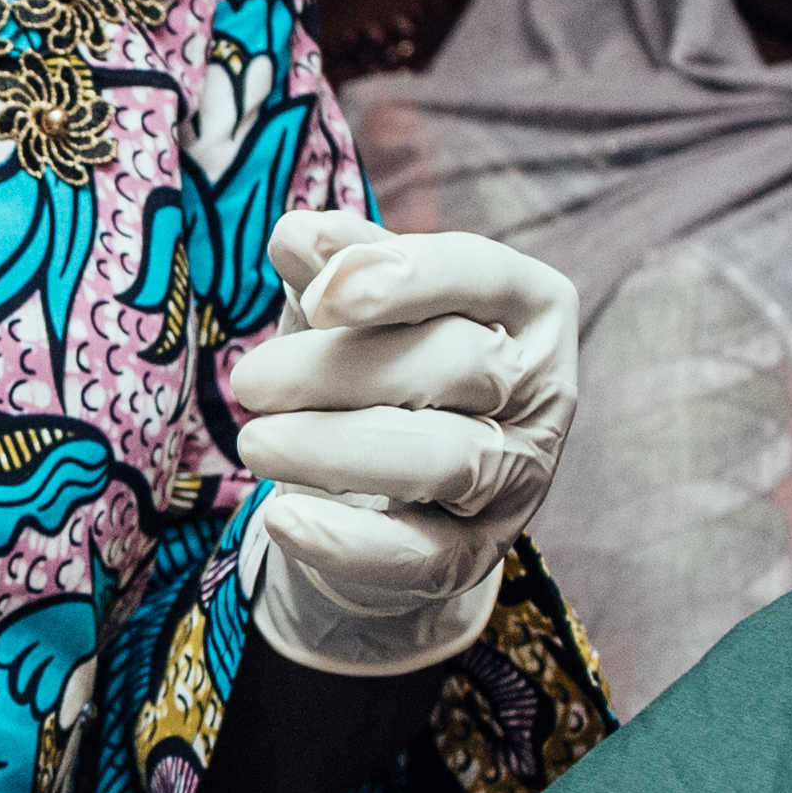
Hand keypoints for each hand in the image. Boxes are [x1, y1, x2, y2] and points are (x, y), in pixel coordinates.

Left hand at [233, 209, 579, 675]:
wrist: (380, 492)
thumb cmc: (374, 369)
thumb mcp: (353, 306)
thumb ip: (333, 265)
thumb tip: (297, 235)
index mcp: (527, 306)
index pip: (480, 273)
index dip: (403, 277)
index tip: (319, 295)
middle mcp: (542, 391)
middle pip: (460, 364)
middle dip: (343, 369)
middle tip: (249, 381)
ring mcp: (518, 481)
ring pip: (445, 458)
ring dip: (338, 448)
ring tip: (253, 442)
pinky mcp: (474, 558)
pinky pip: (419, 553)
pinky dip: (348, 539)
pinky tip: (283, 519)